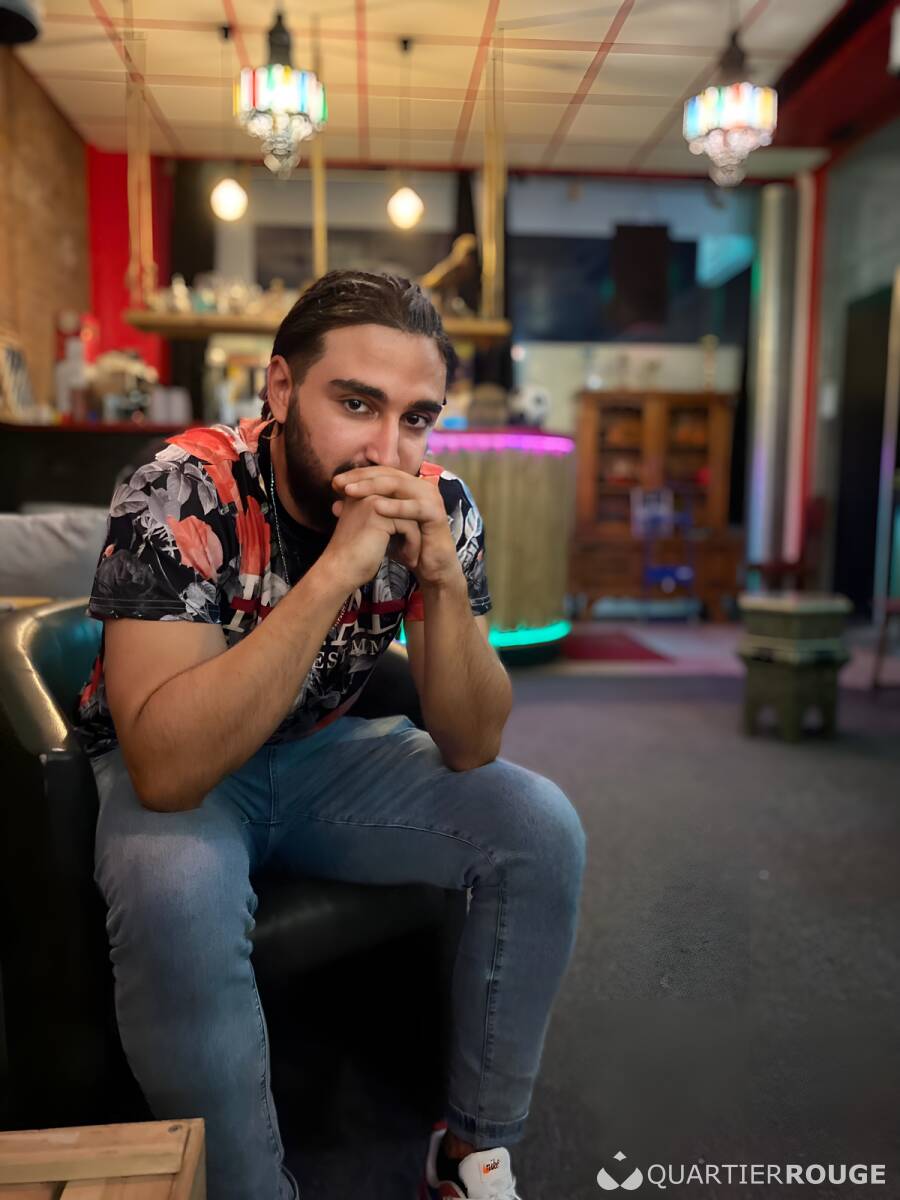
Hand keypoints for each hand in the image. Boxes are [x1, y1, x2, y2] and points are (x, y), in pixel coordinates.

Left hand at [331, 467, 461, 588]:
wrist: (428, 567)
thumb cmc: (404, 546)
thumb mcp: (380, 526)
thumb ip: (362, 513)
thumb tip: (335, 504)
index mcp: (408, 485)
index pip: (380, 473)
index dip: (357, 475)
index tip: (334, 482)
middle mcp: (420, 486)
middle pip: (388, 475)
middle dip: (361, 478)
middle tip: (339, 483)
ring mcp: (430, 497)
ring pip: (398, 486)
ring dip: (372, 487)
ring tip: (351, 491)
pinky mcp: (436, 513)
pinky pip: (414, 507)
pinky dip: (395, 506)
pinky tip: (376, 506)